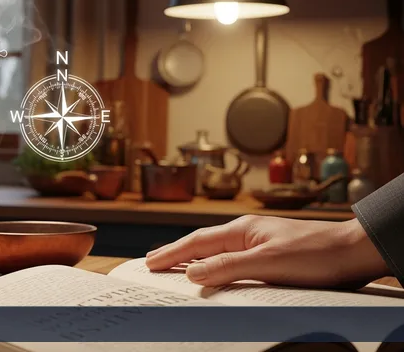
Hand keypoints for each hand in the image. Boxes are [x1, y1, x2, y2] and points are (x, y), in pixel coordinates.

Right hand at [145, 216, 390, 288]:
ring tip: (174, 265)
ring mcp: (259, 243)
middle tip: (151, 262)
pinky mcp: (271, 256)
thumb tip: (192, 273)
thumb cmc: (317, 254)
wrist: (354, 252)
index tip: (149, 263)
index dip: (171, 254)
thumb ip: (227, 267)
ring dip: (192, 258)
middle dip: (175, 253)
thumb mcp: (267, 264)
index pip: (196, 243)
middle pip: (202, 244)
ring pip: (216, 251)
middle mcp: (247, 234)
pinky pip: (232, 260)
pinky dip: (213, 265)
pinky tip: (213, 271)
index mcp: (241, 231)